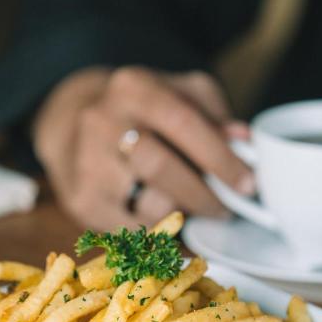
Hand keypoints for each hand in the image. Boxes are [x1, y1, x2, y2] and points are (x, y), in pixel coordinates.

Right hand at [33, 65, 253, 229]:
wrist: (73, 123)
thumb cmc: (141, 111)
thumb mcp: (178, 93)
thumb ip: (213, 113)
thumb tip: (243, 142)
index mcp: (133, 87)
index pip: (182, 122)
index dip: (220, 157)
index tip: (248, 184)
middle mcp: (102, 121)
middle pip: (159, 167)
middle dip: (202, 195)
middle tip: (225, 209)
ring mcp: (86, 162)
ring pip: (145, 205)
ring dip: (179, 215)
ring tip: (189, 210)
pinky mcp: (80, 200)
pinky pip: (130, 231)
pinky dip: (156, 233)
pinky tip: (166, 225)